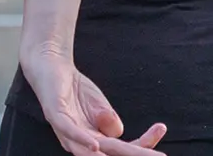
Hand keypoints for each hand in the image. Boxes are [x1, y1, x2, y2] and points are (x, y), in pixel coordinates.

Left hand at [22, 51, 166, 155]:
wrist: (50, 66)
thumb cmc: (72, 89)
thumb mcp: (98, 105)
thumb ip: (108, 120)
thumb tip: (119, 134)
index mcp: (89, 140)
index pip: (118, 149)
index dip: (140, 144)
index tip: (161, 130)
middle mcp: (78, 141)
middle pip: (108, 154)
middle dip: (134, 155)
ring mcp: (66, 130)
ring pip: (89, 151)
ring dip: (110, 155)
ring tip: (132, 155)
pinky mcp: (56, 115)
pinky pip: (70, 132)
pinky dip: (83, 140)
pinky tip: (96, 144)